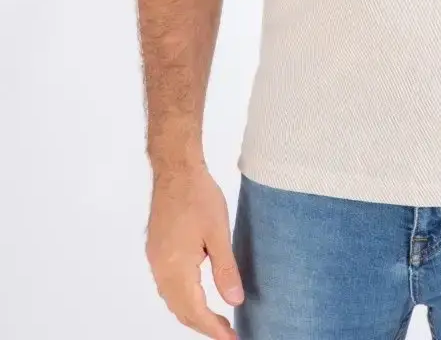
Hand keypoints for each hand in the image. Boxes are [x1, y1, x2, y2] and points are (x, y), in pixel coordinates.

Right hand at [145, 164, 244, 338]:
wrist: (176, 169)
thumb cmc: (198, 195)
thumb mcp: (219, 232)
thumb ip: (225, 270)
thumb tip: (234, 301)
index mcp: (175, 267)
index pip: (194, 310)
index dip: (213, 329)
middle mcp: (160, 268)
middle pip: (180, 310)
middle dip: (204, 325)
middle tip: (228, 334)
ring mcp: (155, 259)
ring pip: (172, 299)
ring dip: (192, 313)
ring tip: (216, 320)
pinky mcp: (156, 250)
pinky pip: (167, 286)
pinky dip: (183, 298)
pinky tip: (197, 295)